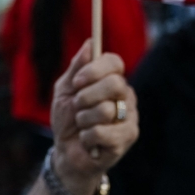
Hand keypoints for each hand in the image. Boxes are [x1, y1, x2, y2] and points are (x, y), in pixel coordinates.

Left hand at [50, 40, 138, 191]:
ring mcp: (130, 116)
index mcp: (111, 80)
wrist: (66, 152)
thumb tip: (90, 43)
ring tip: (82, 126)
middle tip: (77, 107)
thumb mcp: (64, 91)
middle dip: (86, 97)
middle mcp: (125, 95)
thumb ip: (75, 68)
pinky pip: (103, 132)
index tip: (77, 82)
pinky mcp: (128, 137)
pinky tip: (88, 141)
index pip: (114, 62)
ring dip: (84, 120)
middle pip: (114, 83)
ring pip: (106, 110)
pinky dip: (87, 137)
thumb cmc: (67, 119)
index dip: (94, 70)